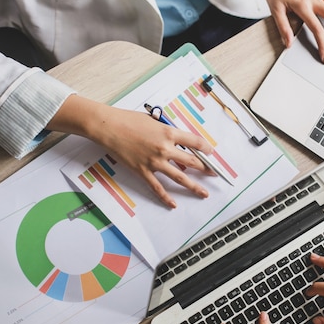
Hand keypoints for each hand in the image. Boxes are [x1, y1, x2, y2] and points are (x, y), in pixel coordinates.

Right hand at [48, 95, 213, 207]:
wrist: (108, 127)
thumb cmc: (129, 120)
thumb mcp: (154, 121)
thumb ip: (167, 131)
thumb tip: (177, 138)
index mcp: (169, 133)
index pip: (194, 141)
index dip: (206, 148)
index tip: (211, 153)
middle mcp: (165, 148)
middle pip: (191, 161)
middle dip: (205, 169)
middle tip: (214, 174)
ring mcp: (155, 161)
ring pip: (180, 177)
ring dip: (193, 186)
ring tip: (203, 193)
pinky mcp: (143, 171)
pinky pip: (157, 187)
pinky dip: (166, 197)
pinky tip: (174, 204)